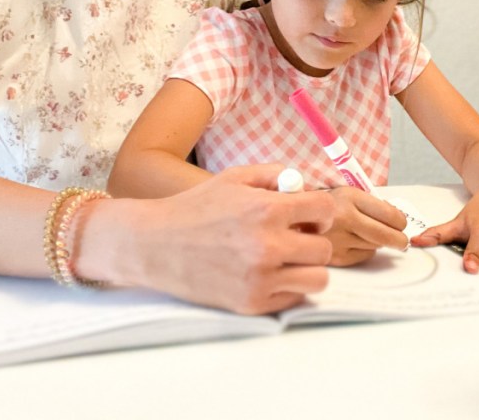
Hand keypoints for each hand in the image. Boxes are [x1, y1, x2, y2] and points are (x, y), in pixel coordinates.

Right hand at [89, 165, 334, 314]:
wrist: (154, 244)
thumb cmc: (194, 208)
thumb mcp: (233, 178)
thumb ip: (273, 175)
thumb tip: (303, 185)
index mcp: (267, 209)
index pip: (324, 210)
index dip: (320, 212)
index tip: (309, 217)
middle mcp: (268, 245)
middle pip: (324, 249)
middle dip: (312, 241)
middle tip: (293, 239)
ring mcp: (261, 278)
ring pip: (317, 278)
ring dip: (306, 268)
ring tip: (285, 260)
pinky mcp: (252, 303)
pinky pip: (293, 298)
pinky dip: (287, 287)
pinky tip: (267, 274)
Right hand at [324, 187, 408, 266]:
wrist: (293, 220)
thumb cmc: (326, 207)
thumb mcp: (346, 194)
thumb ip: (371, 204)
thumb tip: (397, 220)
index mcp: (349, 196)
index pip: (389, 213)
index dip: (400, 221)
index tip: (401, 224)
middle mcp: (344, 217)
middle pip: (386, 235)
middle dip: (399, 239)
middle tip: (401, 241)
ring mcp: (339, 239)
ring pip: (376, 246)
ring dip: (378, 242)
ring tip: (368, 235)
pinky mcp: (336, 257)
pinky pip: (364, 256)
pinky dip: (365, 251)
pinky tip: (355, 243)